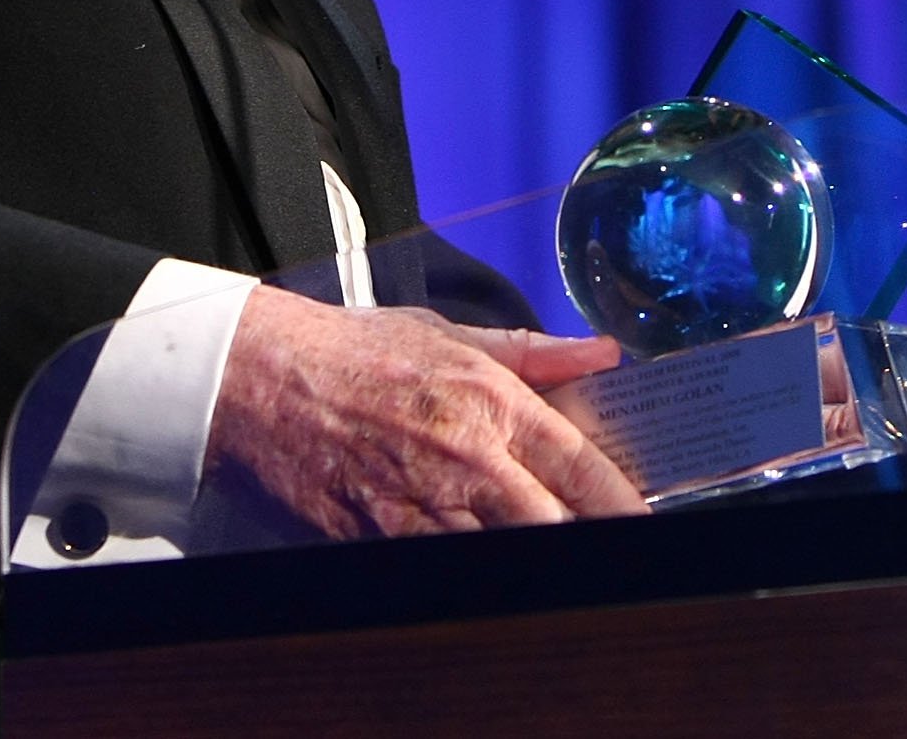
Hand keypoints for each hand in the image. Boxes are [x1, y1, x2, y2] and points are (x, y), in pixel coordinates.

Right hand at [206, 288, 648, 538]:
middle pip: (555, 525)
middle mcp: (466, 458)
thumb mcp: (449, 336)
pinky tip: (480, 561)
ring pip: (505, 556)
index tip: (646, 520)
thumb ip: (534, 354)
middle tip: (611, 549)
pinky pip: (443, 569)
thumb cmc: (354, 352)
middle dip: (585, 539)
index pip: (581, 465)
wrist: (260, 379)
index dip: (624, 503)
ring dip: (531, 556)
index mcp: (490, 401)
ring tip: (555, 560)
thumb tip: (602, 354)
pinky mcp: (380, 539)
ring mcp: (423, 506)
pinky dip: (470, 570)